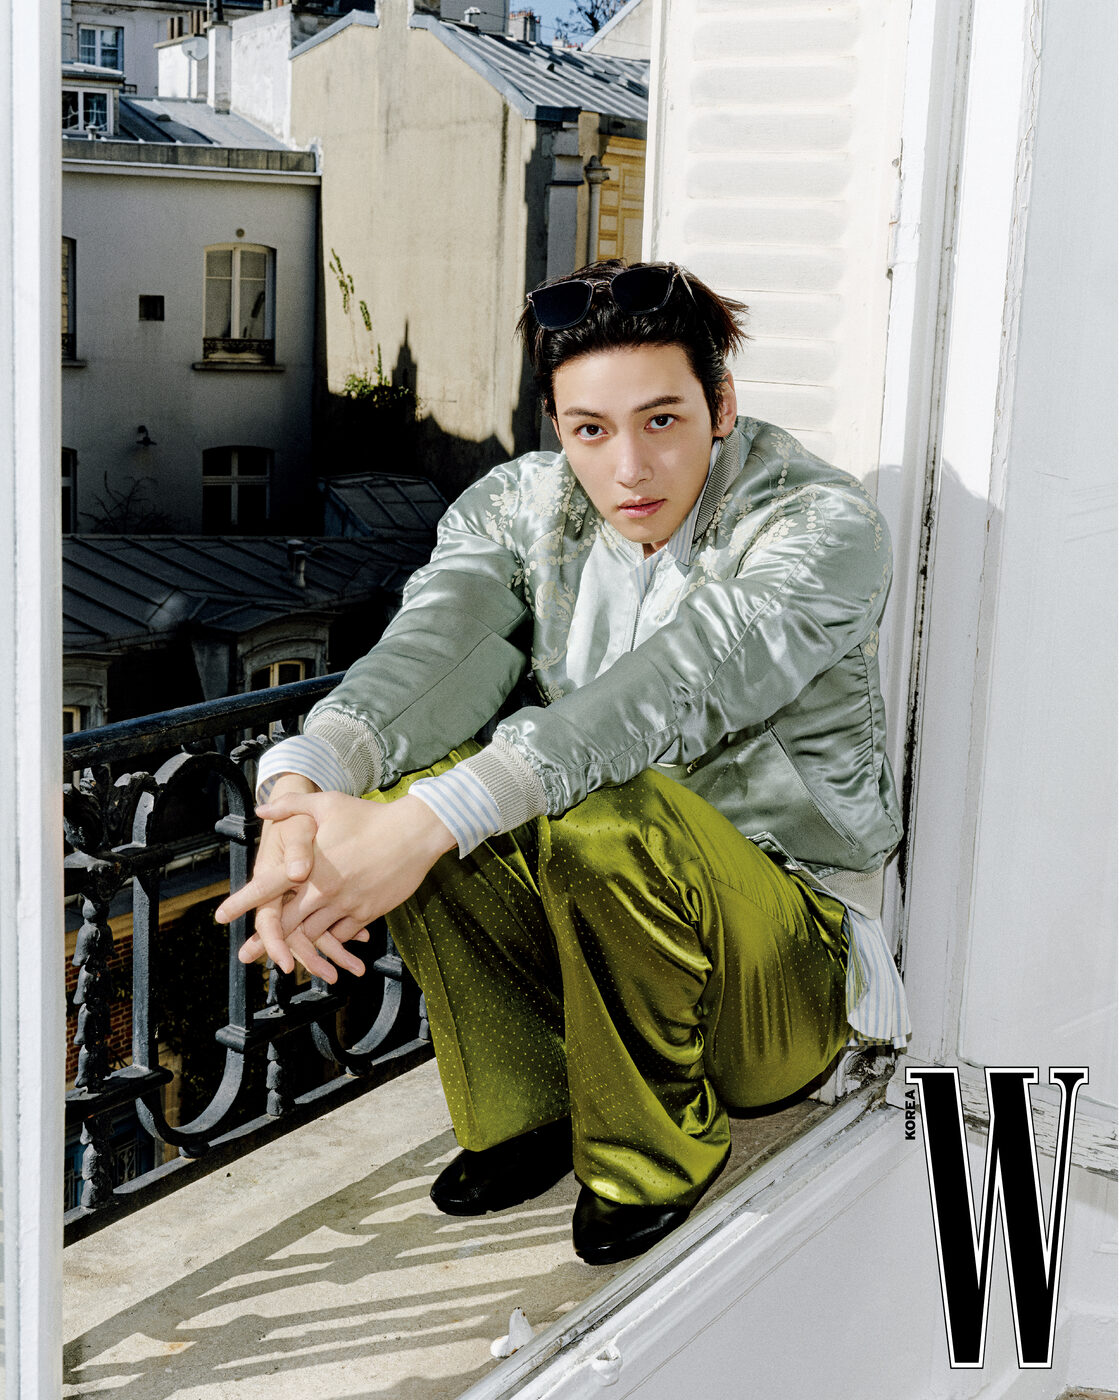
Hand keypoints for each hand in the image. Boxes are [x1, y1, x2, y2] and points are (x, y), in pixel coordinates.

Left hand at [217, 790, 455, 981]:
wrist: (414, 833)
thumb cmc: (369, 816)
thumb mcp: (328, 803)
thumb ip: (292, 805)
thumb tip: (262, 809)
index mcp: (310, 866)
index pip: (268, 888)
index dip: (242, 903)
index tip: (220, 916)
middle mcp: (323, 891)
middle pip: (287, 923)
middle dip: (264, 942)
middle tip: (245, 955)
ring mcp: (346, 905)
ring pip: (314, 934)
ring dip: (300, 944)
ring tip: (285, 956)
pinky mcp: (367, 913)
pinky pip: (343, 934)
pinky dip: (332, 939)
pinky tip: (327, 942)